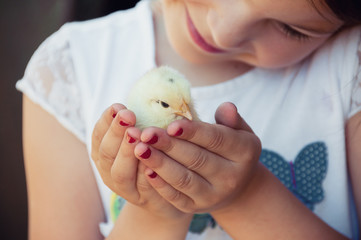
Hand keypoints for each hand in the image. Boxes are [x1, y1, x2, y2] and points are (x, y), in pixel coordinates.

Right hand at [91, 104, 188, 219]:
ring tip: (137, 136)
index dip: (106, 121)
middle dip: (116, 132)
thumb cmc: (153, 155)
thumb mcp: (142, 136)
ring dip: (127, 153)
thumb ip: (140, 119)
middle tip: (129, 115)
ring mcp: (124, 189)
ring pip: (120, 173)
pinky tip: (152, 162)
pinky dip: (146, 175)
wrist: (163, 193)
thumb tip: (150, 83)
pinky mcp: (143, 200)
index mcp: (104, 153)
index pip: (98, 135)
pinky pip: (143, 188)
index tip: (118, 106)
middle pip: (106, 153)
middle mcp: (109, 171)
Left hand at [134, 102, 261, 212]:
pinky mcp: (196, 207)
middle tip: (146, 133)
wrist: (236, 186)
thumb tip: (227, 107)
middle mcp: (232, 177)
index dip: (193, 132)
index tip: (171, 124)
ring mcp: (213, 195)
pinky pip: (176, 197)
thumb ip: (230, 120)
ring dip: (160, 164)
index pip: (216, 139)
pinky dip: (160, 185)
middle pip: (197, 159)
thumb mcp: (239, 132)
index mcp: (244, 152)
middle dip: (169, 146)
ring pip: (184, 179)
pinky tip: (145, 170)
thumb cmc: (231, 149)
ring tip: (140, 149)